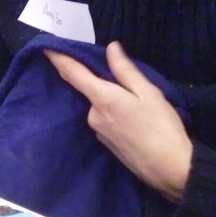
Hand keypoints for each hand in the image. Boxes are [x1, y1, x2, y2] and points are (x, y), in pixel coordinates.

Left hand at [44, 41, 191, 202]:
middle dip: (104, 82)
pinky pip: (106, 120)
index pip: (72, 73)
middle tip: (129, 82)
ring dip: (112, 100)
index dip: (58, 58)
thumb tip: (110, 47)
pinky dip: (115, 114)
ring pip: (101, 106)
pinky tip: (135, 120)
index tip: (45, 46)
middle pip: (91, 89)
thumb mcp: (148, 92)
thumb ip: (125, 70)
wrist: (170, 170)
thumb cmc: (162, 127)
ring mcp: (97, 131)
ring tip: (139, 105)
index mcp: (102, 98)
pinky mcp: (105, 143)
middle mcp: (93, 115)